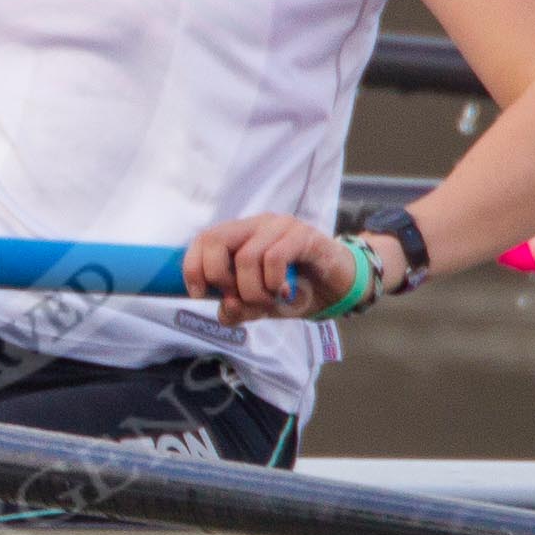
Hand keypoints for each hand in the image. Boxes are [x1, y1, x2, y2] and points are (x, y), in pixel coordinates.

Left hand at [183, 214, 361, 325]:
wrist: (341, 286)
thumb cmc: (298, 290)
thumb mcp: (262, 305)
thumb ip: (240, 308)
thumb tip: (225, 310)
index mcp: (242, 235)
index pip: (203, 239)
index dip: (193, 266)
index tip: (200, 293)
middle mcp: (257, 224)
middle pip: (214, 239)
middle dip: (219, 277)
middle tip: (239, 298)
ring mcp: (280, 226)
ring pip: (245, 256)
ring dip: (253, 291)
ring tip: (270, 301)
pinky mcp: (304, 235)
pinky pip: (274, 258)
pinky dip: (273, 284)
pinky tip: (285, 293)